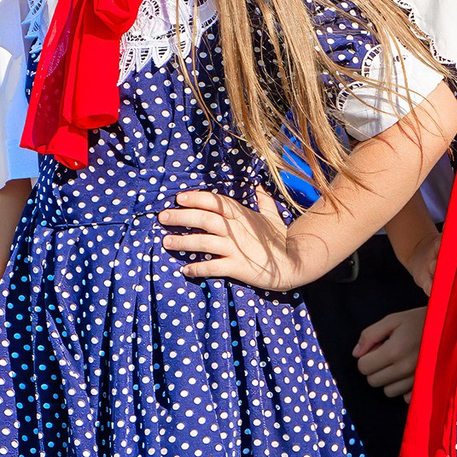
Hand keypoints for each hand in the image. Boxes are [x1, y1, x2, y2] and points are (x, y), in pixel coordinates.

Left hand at [159, 189, 316, 291]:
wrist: (293, 263)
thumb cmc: (280, 239)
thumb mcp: (273, 217)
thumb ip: (263, 201)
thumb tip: (259, 186)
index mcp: (243, 215)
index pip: (216, 202)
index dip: (197, 198)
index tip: (179, 198)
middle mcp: (237, 230)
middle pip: (206, 219)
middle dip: (182, 217)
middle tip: (162, 217)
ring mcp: (237, 248)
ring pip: (205, 242)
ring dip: (184, 242)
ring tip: (166, 242)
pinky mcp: (238, 267)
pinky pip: (214, 267)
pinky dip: (198, 268)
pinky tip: (185, 270)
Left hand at [355, 308, 423, 396]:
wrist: (448, 325)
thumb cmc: (417, 321)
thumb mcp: (391, 320)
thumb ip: (369, 335)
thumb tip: (356, 354)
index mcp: (393, 351)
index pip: (363, 367)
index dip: (365, 358)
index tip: (375, 349)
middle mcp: (404, 369)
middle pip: (373, 381)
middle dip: (374, 369)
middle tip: (386, 356)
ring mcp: (415, 379)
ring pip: (388, 391)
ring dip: (388, 380)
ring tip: (398, 364)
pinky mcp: (425, 385)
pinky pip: (405, 397)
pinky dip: (403, 388)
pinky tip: (408, 374)